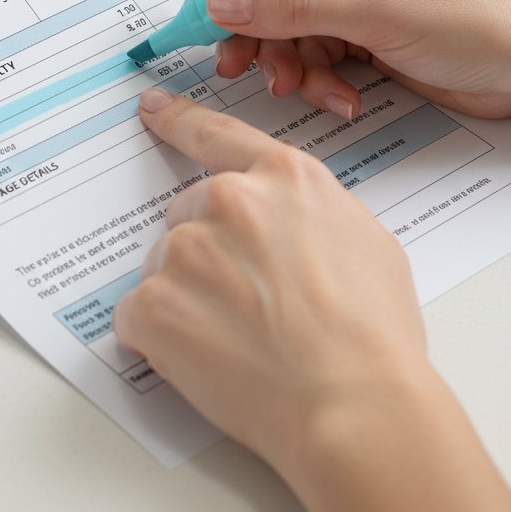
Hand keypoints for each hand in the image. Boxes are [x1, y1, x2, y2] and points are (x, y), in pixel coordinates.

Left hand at [115, 90, 510, 511]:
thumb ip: (307, 209)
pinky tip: (208, 360)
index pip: (216, 134)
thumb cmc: (373, 333)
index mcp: (281, 177)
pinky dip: (160, 339)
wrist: (356, 405)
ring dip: (187, 298)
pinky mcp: (154, 305)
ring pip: (165, 268)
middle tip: (250, 304)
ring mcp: (186, 251)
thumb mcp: (362, 238)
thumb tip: (285, 221)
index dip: (179, 119)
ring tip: (241, 341)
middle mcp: (228, 200)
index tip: (151, 106)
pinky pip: (137, 316)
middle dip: (207, 253)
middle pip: (188, 216)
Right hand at [180, 0, 510, 120]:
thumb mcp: (379, 11)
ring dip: (284, 53)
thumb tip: (222, 0)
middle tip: (232, 58)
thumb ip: (296, 3)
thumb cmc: (483, 21)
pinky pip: (312, 39)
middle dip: (252, 16)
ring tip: (295, 86)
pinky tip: (339, 96)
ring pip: (285, 9)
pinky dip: (315, 71)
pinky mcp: (362, 16)